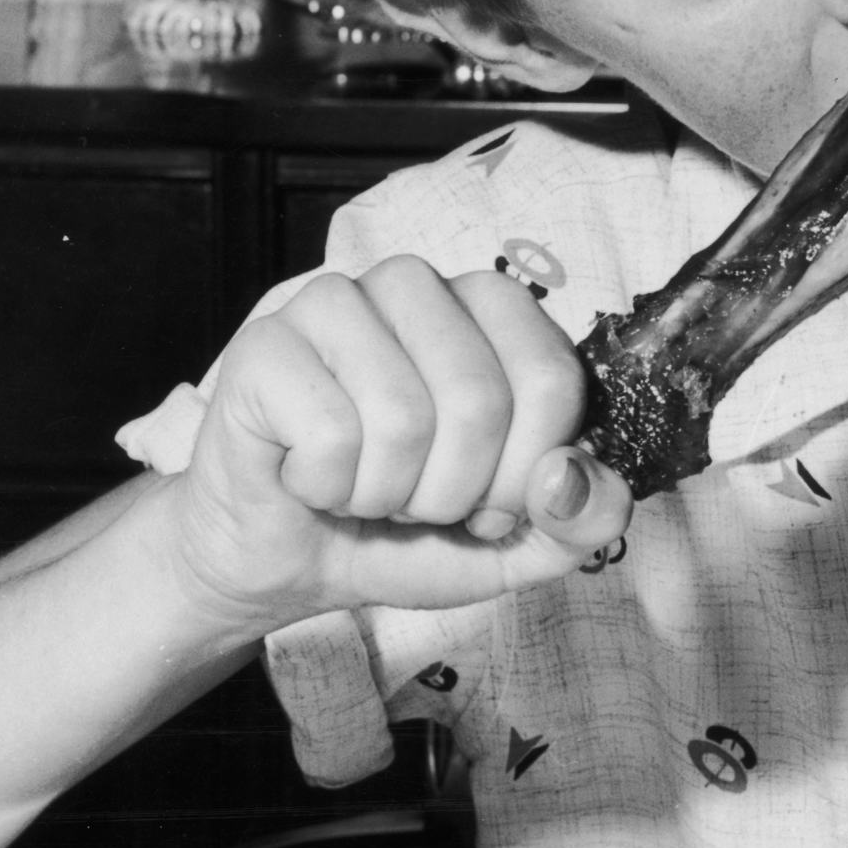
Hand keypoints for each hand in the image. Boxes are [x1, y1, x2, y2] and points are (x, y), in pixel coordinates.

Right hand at [159, 258, 633, 632]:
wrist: (287, 560)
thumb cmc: (401, 534)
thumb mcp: (517, 543)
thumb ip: (581, 520)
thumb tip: (574, 476)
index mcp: (491, 310)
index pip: (552, 379)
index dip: (526, 471)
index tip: (489, 502)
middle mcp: (417, 286)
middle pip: (480, 400)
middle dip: (453, 492)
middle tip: (416, 503)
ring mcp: (335, 303)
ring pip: (403, 417)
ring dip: (386, 494)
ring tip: (363, 488)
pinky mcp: (267, 345)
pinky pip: (330, 433)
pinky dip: (327, 487)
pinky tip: (309, 478)